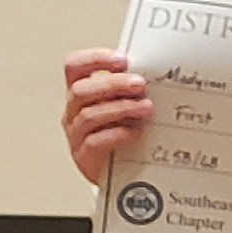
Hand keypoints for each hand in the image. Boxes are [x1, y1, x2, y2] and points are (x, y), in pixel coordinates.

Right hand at [61, 49, 149, 185]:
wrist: (122, 173)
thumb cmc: (124, 134)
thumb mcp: (125, 105)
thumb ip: (132, 90)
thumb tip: (158, 74)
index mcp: (82, 92)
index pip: (75, 66)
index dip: (94, 59)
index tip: (122, 60)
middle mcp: (73, 111)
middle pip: (81, 90)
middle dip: (112, 84)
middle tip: (140, 84)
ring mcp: (76, 135)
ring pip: (89, 116)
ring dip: (120, 108)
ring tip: (146, 107)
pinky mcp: (84, 157)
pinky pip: (95, 142)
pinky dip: (117, 134)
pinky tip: (136, 131)